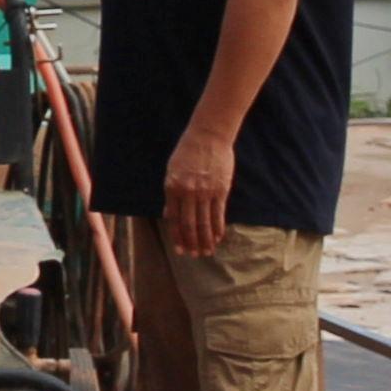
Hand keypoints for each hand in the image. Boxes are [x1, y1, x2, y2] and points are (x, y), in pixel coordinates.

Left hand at [159, 131, 235, 260]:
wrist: (208, 135)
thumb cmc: (187, 151)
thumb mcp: (171, 170)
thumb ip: (171, 194)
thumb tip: (169, 215)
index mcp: (172, 187)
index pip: (174, 219)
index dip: (177, 237)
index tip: (180, 250)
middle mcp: (188, 192)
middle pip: (189, 225)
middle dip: (191, 243)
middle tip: (194, 255)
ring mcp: (205, 192)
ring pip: (204, 222)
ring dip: (205, 240)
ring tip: (207, 251)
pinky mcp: (220, 190)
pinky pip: (218, 214)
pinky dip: (218, 228)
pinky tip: (218, 237)